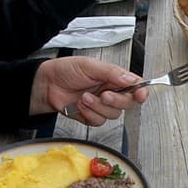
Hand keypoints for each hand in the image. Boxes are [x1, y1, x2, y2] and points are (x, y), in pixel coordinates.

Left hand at [32, 56, 146, 124]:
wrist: (46, 85)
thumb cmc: (65, 71)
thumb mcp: (90, 65)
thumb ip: (112, 72)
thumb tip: (130, 79)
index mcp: (113, 78)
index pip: (135, 86)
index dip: (141, 91)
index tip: (140, 95)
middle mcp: (110, 92)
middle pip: (127, 103)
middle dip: (116, 100)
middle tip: (104, 94)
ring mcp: (101, 105)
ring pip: (112, 115)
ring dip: (97, 107)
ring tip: (84, 97)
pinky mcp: (91, 116)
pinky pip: (99, 122)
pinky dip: (89, 114)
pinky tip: (80, 105)